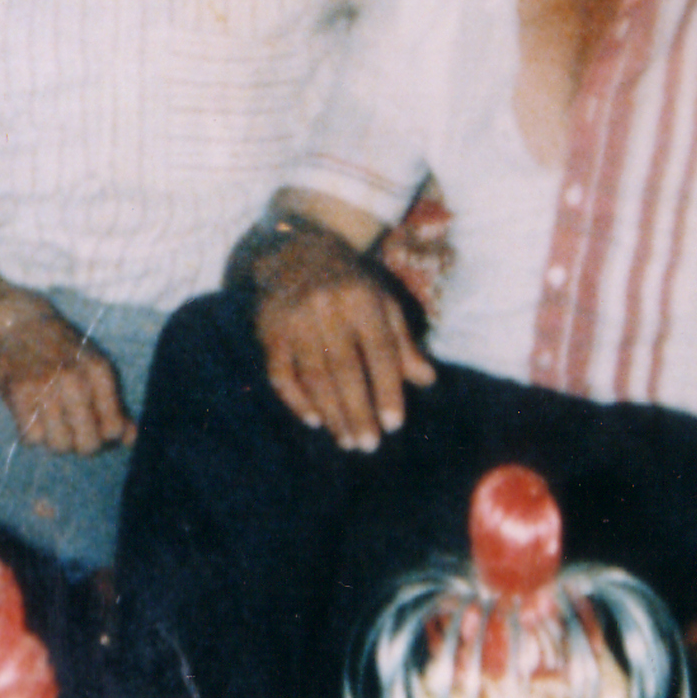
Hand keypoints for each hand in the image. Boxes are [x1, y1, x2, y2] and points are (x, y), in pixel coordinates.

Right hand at [0, 294, 134, 454]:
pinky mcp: (19, 393)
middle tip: (72, 429)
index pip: (113, 429)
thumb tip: (131, 438)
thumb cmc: (61, 350)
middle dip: (81, 444)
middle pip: (88, 444)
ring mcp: (46, 386)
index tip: (94, 426)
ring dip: (55, 440)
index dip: (105, 436)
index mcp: (99, 371)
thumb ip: (113, 404)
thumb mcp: (93, 367)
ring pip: (60, 445)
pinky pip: (32, 438)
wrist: (17, 321)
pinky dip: (32, 432)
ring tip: (51, 420)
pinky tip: (32, 413)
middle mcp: (75, 379)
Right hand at [253, 228, 434, 450]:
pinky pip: (281, 374)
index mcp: (362, 300)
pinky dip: (296, 401)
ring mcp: (294, 319)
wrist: (297, 251)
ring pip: (313, 376)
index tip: (395, 424)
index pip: (379, 351)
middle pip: (344, 369)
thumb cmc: (351, 286)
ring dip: (331, 414)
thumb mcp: (383, 304)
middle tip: (369, 446)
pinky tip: (314, 420)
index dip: (388, 389)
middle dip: (358, 411)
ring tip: (347, 441)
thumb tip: (428, 379)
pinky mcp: (269, 330)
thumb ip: (403, 342)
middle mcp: (327, 307)